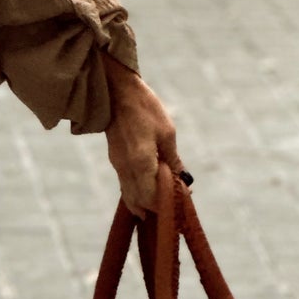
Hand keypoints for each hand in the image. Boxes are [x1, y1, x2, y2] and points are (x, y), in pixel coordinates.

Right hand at [104, 61, 185, 216]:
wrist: (116, 92)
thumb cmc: (145, 109)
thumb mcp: (167, 133)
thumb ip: (172, 159)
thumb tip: (181, 179)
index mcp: (141, 162)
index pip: (152, 196)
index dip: (167, 202)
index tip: (183, 198)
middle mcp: (126, 168)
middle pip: (139, 201)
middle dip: (156, 207)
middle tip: (174, 204)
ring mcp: (117, 165)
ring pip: (130, 195)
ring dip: (145, 202)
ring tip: (162, 202)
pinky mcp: (115, 159)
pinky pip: (125, 184)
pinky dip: (137, 192)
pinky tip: (148, 190)